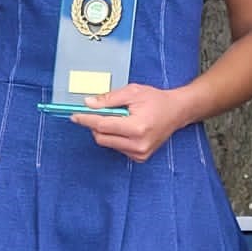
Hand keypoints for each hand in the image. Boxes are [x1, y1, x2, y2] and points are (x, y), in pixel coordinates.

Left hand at [70, 84, 193, 161]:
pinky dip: (115, 137)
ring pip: (108, 143)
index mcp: (137, 128)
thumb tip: (88, 104)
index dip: (86, 120)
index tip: (74, 116)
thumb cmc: (156, 100)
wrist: (177, 112)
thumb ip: (109, 99)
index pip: (103, 125)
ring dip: (106, 130)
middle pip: (102, 138)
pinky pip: (117, 147)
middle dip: (95, 124)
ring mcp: (139, 154)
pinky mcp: (139, 158)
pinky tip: (126, 127)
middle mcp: (138, 145)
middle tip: (97, 111)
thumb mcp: (132, 92)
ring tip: (121, 117)